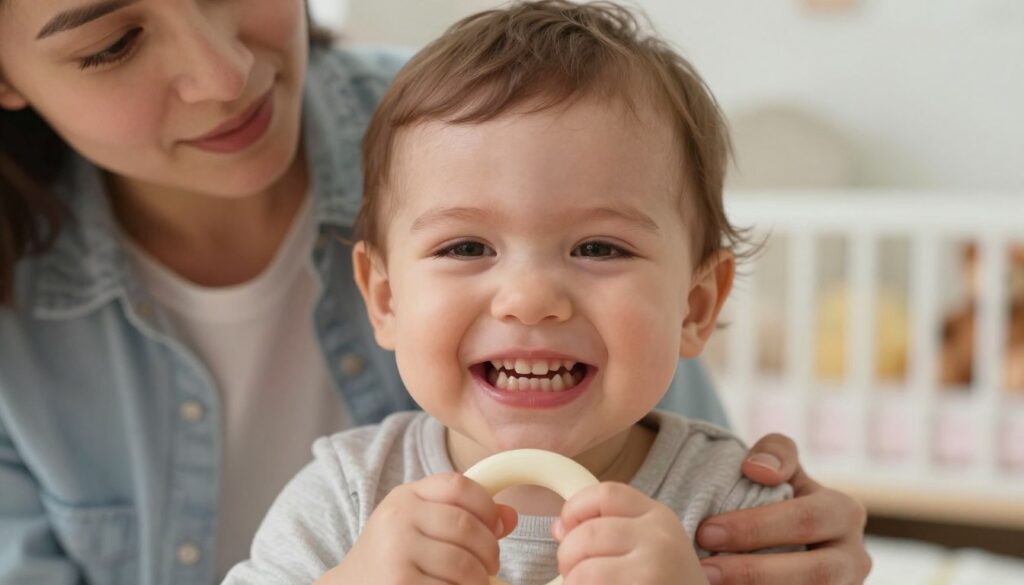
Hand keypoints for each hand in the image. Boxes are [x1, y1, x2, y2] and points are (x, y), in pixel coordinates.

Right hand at [316, 473, 517, 584]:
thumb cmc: (393, 555)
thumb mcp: (419, 524)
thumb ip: (463, 515)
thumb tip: (510, 516)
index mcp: (405, 496)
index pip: (459, 485)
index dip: (487, 506)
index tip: (496, 526)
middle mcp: (398, 518)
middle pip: (465, 527)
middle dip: (489, 550)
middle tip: (491, 566)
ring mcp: (396, 552)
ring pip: (462, 564)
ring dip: (479, 578)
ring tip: (476, 582)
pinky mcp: (398, 583)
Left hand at [553, 482, 707, 584]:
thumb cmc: (669, 583)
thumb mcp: (653, 546)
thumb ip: (611, 530)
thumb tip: (559, 528)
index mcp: (659, 517)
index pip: (605, 494)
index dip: (575, 509)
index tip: (566, 530)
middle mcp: (660, 539)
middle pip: (586, 534)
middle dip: (567, 557)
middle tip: (574, 575)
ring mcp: (652, 571)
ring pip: (583, 573)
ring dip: (574, 584)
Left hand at [696, 434, 871, 584]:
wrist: (789, 533)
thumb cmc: (780, 494)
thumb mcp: (783, 466)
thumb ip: (776, 452)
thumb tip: (757, 469)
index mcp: (844, 513)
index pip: (804, 520)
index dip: (755, 528)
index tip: (706, 532)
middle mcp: (854, 557)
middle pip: (813, 573)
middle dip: (753, 572)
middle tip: (705, 570)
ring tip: (709, 584)